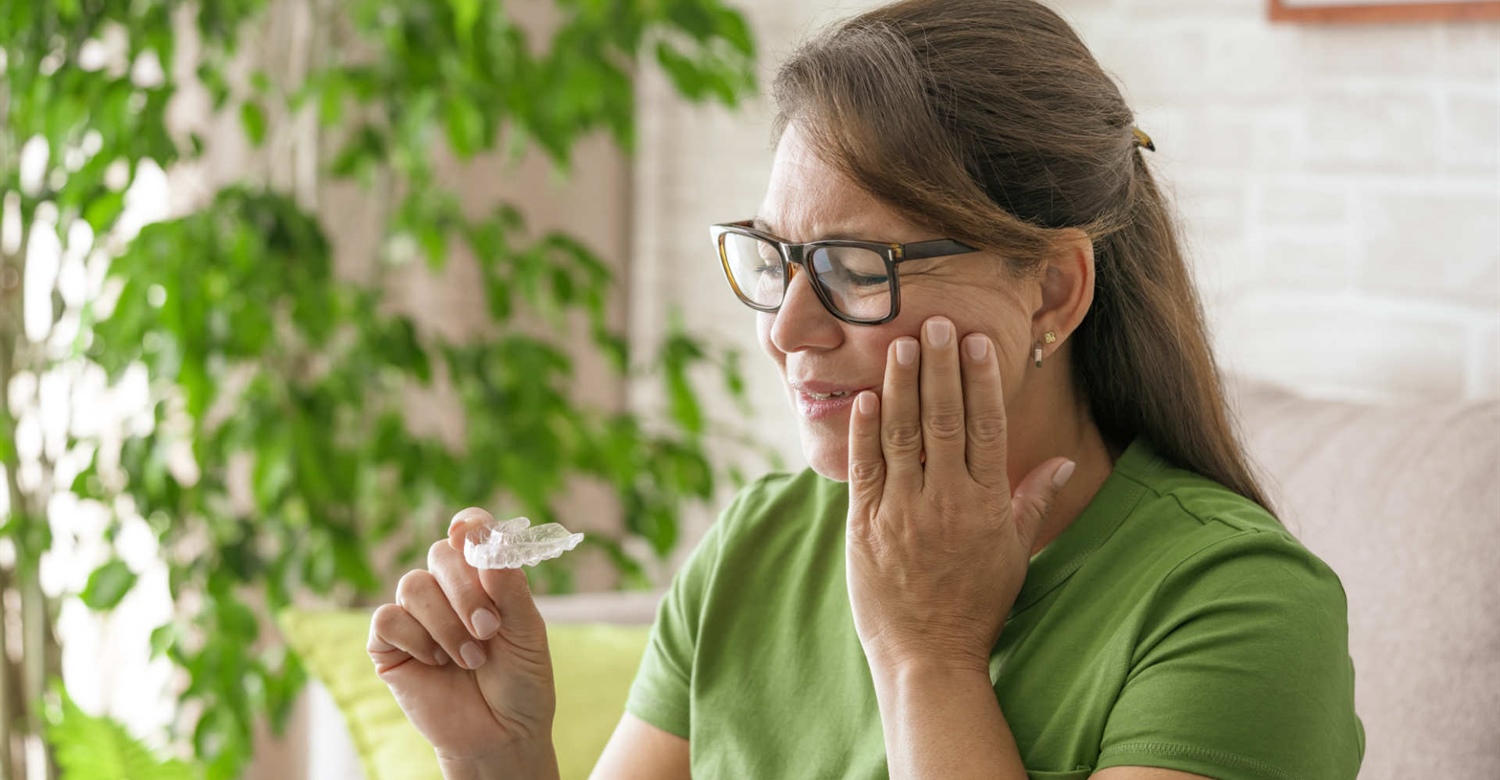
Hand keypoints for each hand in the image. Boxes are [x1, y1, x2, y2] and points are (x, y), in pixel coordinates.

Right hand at [368, 508, 558, 770]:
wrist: (502, 734)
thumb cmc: (520, 681)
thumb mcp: (527, 632)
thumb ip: (509, 587)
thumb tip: (486, 540)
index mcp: (484, 577)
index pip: (470, 532)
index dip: (470, 525)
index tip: (471, 533)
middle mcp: (447, 589)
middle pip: (440, 554)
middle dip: (466, 591)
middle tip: (488, 630)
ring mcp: (416, 615)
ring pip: (413, 585)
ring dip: (446, 624)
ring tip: (470, 658)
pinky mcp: (389, 644)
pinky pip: (388, 618)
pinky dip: (417, 639)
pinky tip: (436, 662)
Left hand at [845, 317, 1075, 671]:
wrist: (928, 656)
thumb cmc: (977, 605)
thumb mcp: (1015, 554)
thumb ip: (1033, 501)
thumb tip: (1066, 464)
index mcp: (985, 506)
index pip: (985, 429)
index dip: (980, 382)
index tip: (976, 342)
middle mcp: (945, 504)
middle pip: (944, 422)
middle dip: (940, 368)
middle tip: (935, 322)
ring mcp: (902, 514)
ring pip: (902, 437)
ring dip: (901, 387)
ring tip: (899, 344)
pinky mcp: (865, 527)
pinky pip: (864, 469)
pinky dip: (864, 432)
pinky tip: (866, 398)